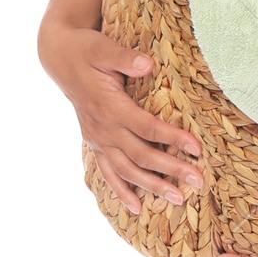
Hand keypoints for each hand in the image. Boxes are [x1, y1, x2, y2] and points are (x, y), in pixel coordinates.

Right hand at [39, 20, 205, 214]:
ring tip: (178, 199)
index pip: (147, 128)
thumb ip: (124, 57)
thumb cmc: (85, 50)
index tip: (197, 148)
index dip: (172, 139)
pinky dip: (121, 192)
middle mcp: (103, 128)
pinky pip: (107, 173)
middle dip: (171, 170)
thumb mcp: (102, 47)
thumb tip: (147, 63)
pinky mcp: (94, 143)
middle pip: (141, 155)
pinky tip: (138, 209)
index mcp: (109, 106)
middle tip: (198, 181)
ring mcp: (97, 139)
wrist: (59, 58)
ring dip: (152, 186)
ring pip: (127, 170)